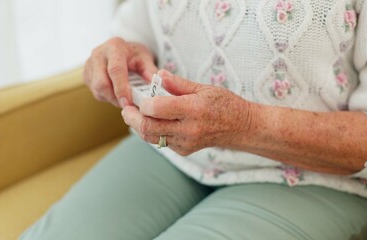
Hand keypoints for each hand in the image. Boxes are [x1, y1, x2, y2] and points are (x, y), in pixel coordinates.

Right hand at [83, 37, 157, 107]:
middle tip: (129, 105)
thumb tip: (155, 84)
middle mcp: (98, 54)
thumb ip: (150, 71)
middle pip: (102, 83)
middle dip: (115, 98)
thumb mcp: (145, 58)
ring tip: (125, 97)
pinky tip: (117, 94)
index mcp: (114, 47)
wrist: (120, 50)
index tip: (128, 103)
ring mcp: (89, 65)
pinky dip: (108, 97)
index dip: (121, 88)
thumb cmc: (134, 55)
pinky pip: (96, 92)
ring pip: (97, 90)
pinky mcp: (86, 76)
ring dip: (112, 99)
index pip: (115, 70)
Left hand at [121, 69, 253, 155]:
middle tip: (126, 110)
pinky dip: (153, 132)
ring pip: (151, 138)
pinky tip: (153, 122)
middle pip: (148, 128)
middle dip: (132, 118)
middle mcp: (188, 129)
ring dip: (139, 127)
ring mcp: (186, 142)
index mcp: (193, 109)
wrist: (240, 127)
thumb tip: (158, 75)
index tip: (138, 97)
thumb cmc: (224, 104)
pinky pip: (161, 142)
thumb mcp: (203, 88)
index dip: (142, 103)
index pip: (156, 109)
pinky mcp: (184, 150)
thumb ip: (178, 84)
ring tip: (134, 116)